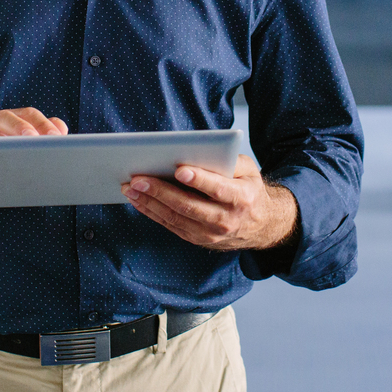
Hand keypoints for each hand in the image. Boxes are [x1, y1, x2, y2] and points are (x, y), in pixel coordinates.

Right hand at [0, 107, 66, 215]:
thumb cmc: (5, 165)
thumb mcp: (23, 153)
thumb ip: (42, 142)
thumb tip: (63, 134)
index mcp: (9, 122)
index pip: (28, 114)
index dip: (43, 123)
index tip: (57, 136)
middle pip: (5, 118)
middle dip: (20, 127)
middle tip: (34, 139)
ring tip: (7, 153)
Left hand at [121, 155, 299, 251]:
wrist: (260, 225)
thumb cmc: (249, 189)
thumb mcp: (248, 171)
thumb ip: (228, 162)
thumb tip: (198, 152)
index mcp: (241, 198)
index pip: (218, 189)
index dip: (199, 180)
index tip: (179, 169)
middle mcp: (226, 219)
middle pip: (188, 206)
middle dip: (160, 191)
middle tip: (138, 178)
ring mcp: (210, 234)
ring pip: (175, 218)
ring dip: (149, 203)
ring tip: (130, 188)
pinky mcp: (198, 240)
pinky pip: (171, 226)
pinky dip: (152, 213)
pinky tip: (138, 200)